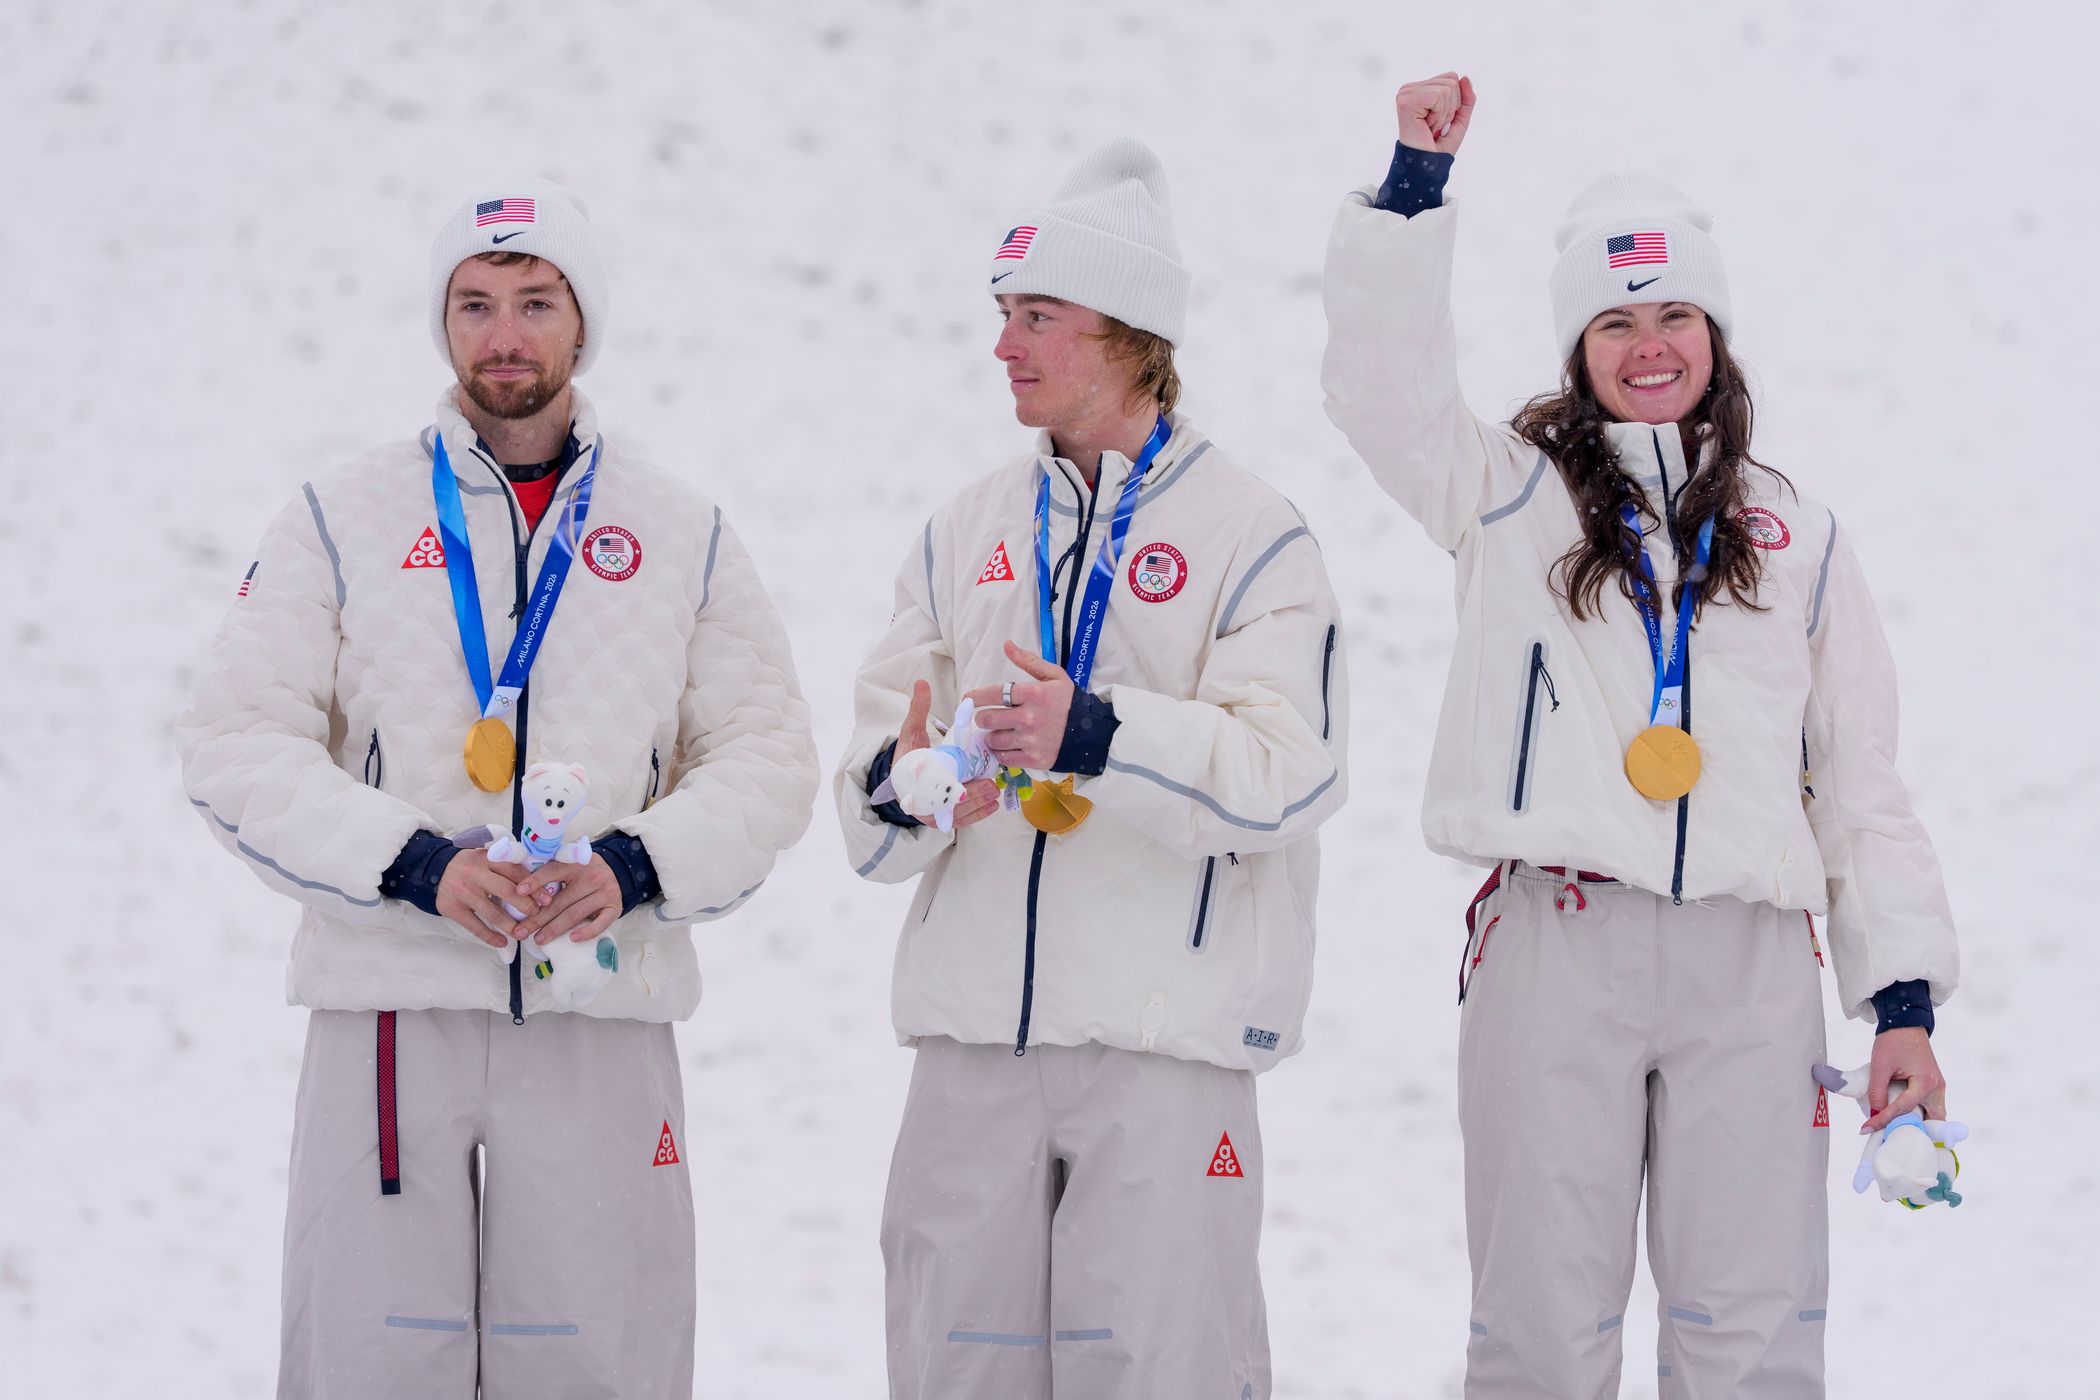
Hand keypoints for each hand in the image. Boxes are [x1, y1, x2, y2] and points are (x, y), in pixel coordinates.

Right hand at [435, 848, 533, 948]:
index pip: (515, 871)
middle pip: (506, 891)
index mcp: (488, 858)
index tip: (547, 900)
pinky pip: (474, 926)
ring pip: (492, 912)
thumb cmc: (472, 866)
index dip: (533, 887)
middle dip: (525, 906)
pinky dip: (490, 936)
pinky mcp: (451, 907)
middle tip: (536, 916)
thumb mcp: (488, 858)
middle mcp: (475, 873)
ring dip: (510, 925)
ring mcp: (462, 891)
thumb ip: (508, 867)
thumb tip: (539, 885)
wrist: (436, 869)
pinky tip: (502, 942)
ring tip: (522, 933)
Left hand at [512, 854, 624, 944]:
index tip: (518, 892)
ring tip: (539, 940)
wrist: (615, 871)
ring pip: (576, 913)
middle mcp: (591, 876)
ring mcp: (605, 892)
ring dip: (555, 929)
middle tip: (521, 932)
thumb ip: (549, 870)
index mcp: (575, 863)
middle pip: (560, 901)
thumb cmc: (582, 872)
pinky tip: (573, 939)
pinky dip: (587, 932)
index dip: (535, 881)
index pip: (552, 871)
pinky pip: (601, 923)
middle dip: (538, 918)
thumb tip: (519, 889)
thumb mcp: (568, 863)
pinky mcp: (614, 907)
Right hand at [891, 679, 1001, 828]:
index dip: (949, 788)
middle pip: (948, 803)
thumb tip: (922, 683)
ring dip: (978, 805)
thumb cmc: (908, 756)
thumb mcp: (911, 732)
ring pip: (959, 814)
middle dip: (971, 796)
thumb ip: (918, 710)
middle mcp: (921, 802)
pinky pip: (962, 820)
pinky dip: (978, 813)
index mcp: (912, 782)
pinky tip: (992, 804)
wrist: (902, 779)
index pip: (932, 787)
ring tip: (994, 792)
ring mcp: (932, 814)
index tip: (964, 784)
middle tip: (990, 786)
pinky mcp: (943, 819)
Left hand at [966, 641, 1074, 771]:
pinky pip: (1003, 757)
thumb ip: (1029, 661)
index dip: (975, 697)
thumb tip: (1007, 645)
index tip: (968, 699)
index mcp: (1033, 694)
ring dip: (992, 735)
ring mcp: (1030, 740)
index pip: (994, 694)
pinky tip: (1008, 745)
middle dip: (983, 717)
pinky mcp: (1032, 759)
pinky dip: (1002, 752)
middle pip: (987, 719)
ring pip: (993, 739)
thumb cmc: (1068, 702)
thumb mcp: (1054, 676)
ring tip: (1000, 732)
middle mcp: (1029, 717)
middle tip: (987, 717)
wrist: (1090, 732)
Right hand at [1395, 72, 1474, 153]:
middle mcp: (1409, 89)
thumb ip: (1466, 98)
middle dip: (1450, 107)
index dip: (1454, 101)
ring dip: (1444, 114)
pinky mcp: (1406, 102)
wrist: (1427, 166)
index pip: (1451, 77)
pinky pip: (1438, 97)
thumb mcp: (1459, 118)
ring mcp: (1406, 94)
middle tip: (1435, 125)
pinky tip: (1426, 126)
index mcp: (1419, 89)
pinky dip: (1438, 115)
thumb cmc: (1439, 146)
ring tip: (1430, 127)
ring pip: (1447, 89)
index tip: (1440, 119)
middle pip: (1451, 81)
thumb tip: (1465, 77)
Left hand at [1862, 1026, 1947, 1132]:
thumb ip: (1876, 1091)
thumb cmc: (1894, 1041)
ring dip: (1920, 1123)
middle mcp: (1936, 1088)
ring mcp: (1938, 1086)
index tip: (1866, 1129)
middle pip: (1933, 1120)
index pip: (1903, 1109)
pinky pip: (1931, 1106)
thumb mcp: (1880, 1065)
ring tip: (1897, 1128)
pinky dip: (1920, 1114)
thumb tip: (1873, 1114)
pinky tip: (1903, 1116)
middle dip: (1916, 1131)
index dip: (1883, 1120)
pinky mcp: (1934, 1084)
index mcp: (1925, 1083)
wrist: (1906, 1024)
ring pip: (1934, 1115)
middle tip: (1894, 1136)